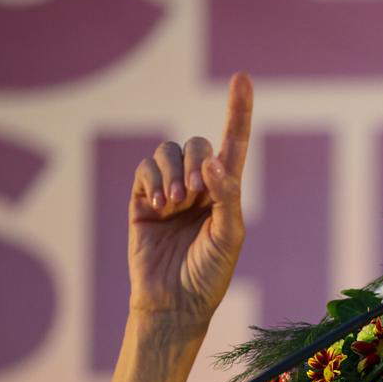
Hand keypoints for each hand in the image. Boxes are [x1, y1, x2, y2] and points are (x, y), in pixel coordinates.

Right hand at [127, 72, 252, 325]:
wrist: (174, 303)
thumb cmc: (209, 274)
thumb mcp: (229, 235)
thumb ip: (226, 195)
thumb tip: (211, 162)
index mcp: (227, 191)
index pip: (234, 143)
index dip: (238, 110)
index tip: (241, 78)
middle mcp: (199, 185)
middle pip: (197, 145)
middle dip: (196, 162)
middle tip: (195, 194)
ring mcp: (169, 190)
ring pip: (168, 152)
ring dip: (172, 171)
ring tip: (174, 204)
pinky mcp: (142, 199)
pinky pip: (145, 168)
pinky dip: (153, 179)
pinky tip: (158, 205)